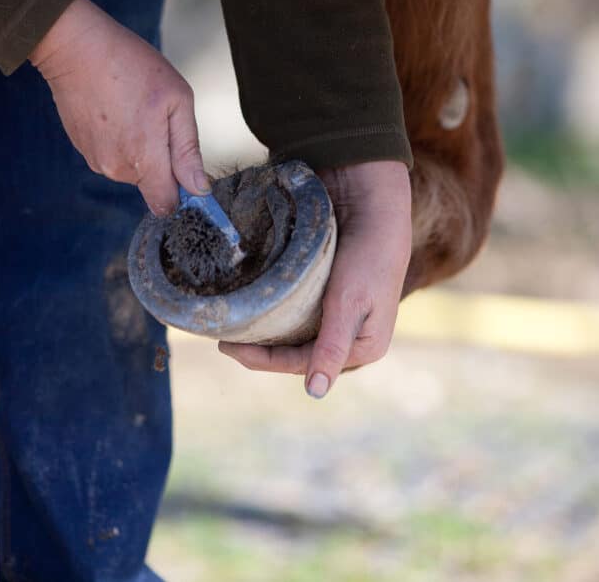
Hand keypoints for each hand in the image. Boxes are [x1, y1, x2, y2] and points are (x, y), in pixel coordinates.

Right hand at [29, 0, 208, 214]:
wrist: (77, 48)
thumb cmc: (132, 66)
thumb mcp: (177, 101)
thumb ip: (188, 151)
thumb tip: (199, 189)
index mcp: (144, 160)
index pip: (166, 204)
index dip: (181, 191)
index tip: (185, 168)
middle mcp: (116, 169)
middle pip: (151, 183)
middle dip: (161, 159)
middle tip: (156, 118)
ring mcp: (95, 160)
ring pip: (131, 168)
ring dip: (139, 147)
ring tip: (133, 108)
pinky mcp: (83, 148)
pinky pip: (112, 154)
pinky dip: (119, 138)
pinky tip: (116, 108)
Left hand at [218, 160, 411, 398]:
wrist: (374, 205)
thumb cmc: (368, 256)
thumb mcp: (348, 304)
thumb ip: (331, 348)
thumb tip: (316, 393)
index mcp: (364, 348)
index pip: (302, 365)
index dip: (262, 360)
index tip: (228, 347)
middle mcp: (352, 338)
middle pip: (297, 353)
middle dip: (261, 348)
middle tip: (224, 337)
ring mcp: (341, 316)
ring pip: (295, 334)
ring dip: (266, 331)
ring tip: (235, 322)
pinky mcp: (331, 294)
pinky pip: (298, 312)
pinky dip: (275, 310)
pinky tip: (255, 303)